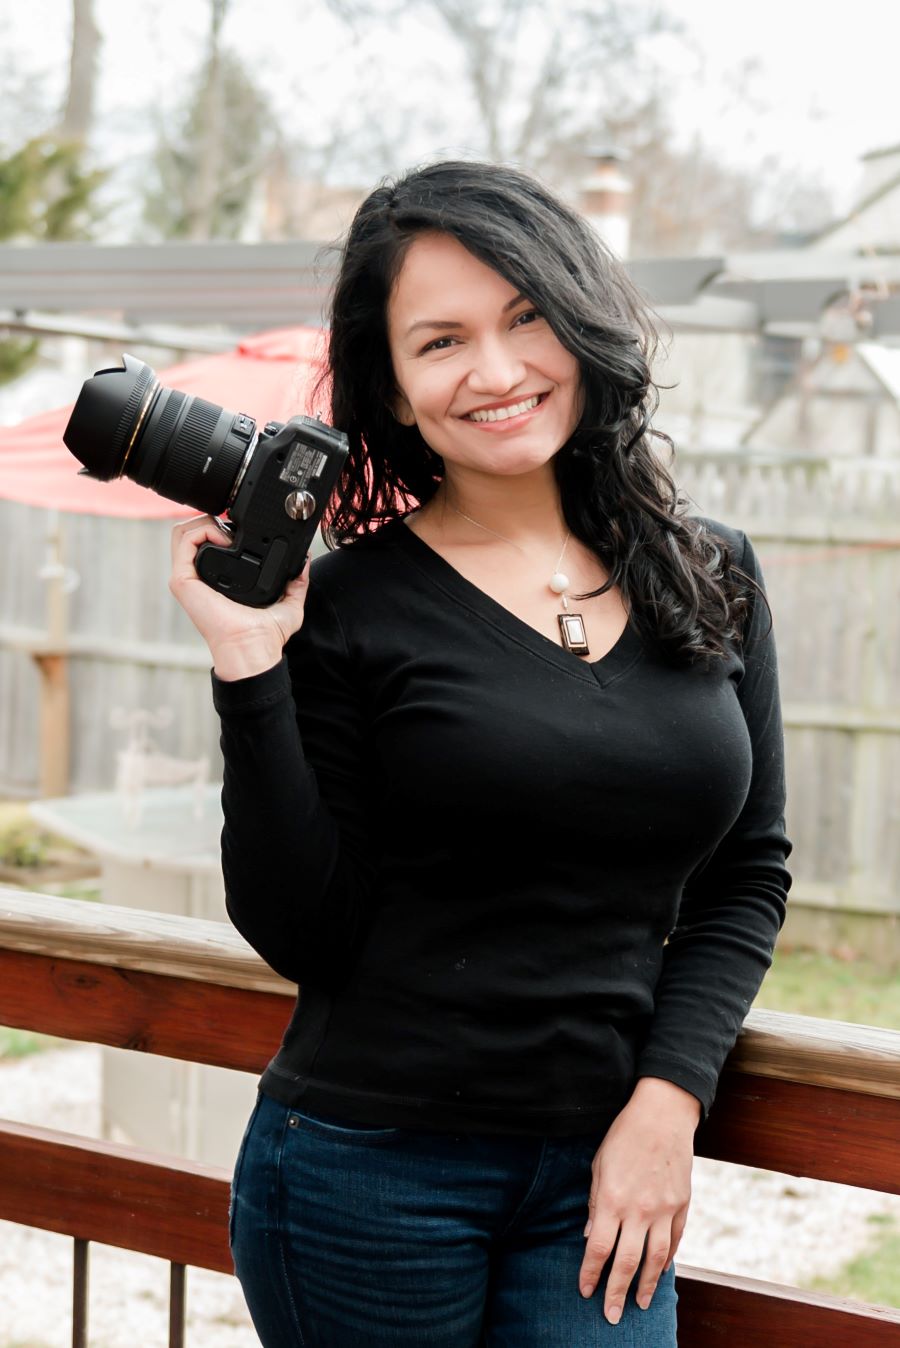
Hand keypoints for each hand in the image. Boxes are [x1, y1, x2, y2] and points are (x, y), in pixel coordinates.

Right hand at [168, 516, 310, 678]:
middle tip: (232, 529)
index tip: (241, 528)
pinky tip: (223, 539)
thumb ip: (298, 581)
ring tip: (226, 534)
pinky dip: (202, 531)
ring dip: (204, 522)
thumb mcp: (288, 603)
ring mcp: (187, 578)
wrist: (252, 647)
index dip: (220, 527)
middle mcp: (198, 578)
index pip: (205, 542)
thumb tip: (304, 561)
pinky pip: (183, 541)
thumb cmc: (265, 635)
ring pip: (182, 532)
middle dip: (209, 519)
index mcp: (216, 580)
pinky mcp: (182, 581)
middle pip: (189, 532)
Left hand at [579, 1077, 698, 1323]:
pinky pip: (674, 1240)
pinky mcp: (682, 1205)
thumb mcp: (599, 1164)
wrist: (663, 1114)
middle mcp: (639, 1210)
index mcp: (613, 1199)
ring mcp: (664, 1209)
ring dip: (645, 1285)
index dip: (590, 1273)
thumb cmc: (624, 1135)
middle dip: (616, 1292)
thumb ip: (595, 1202)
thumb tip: (591, 1235)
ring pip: (655, 1259)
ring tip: (639, 1304)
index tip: (584, 1290)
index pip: (599, 1248)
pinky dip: (666, 1260)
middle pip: (626, 1262)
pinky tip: (659, 1273)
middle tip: (611, 1316)